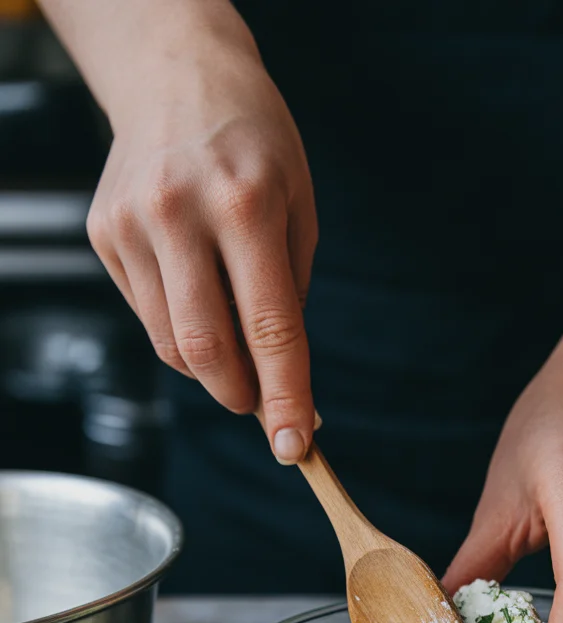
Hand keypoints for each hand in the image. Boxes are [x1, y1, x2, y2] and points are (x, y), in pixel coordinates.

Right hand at [86, 33, 316, 462]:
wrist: (177, 77)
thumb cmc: (256, 146)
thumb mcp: (301, 209)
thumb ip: (291, 297)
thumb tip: (285, 385)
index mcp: (247, 203)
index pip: (270, 328)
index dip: (286, 397)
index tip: (296, 447)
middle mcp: (180, 213)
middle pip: (207, 350)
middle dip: (241, 396)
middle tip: (263, 403)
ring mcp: (132, 224)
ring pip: (171, 346)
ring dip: (211, 370)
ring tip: (235, 344)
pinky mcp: (104, 235)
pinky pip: (149, 316)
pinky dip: (182, 330)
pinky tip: (198, 295)